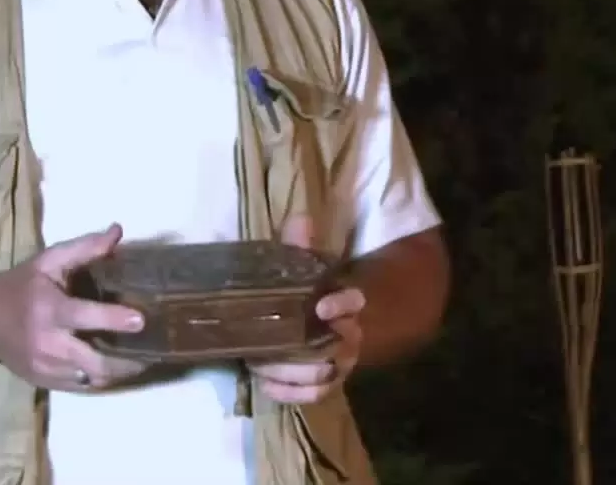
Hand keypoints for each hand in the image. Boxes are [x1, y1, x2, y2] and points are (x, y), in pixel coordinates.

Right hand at [0, 223, 150, 392]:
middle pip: (94, 362)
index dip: (113, 319)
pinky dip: (102, 379)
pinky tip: (116, 368)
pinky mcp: (46, 383)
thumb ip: (84, 248)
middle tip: (151, 350)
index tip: (141, 320)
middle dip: (126, 361)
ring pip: (92, 379)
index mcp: (49, 310)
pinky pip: (82, 386)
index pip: (84, 316)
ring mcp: (46, 368)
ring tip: (141, 359)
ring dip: (118, 372)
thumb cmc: (21, 286)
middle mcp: (48, 343)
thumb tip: (118, 232)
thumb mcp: (48, 261)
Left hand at [248, 215, 364, 404]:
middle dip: (306, 351)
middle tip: (274, 346)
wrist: (306, 321)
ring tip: (261, 365)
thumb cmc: (300, 291)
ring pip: (323, 376)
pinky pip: (313, 396)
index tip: (321, 307)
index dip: (342, 304)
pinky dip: (290, 394)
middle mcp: (348, 335)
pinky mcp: (322, 383)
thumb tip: (300, 218)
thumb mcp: (297, 266)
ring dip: (292, 374)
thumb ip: (298, 245)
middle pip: (338, 348)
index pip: (354, 301)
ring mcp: (337, 363)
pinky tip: (265, 386)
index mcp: (343, 302)